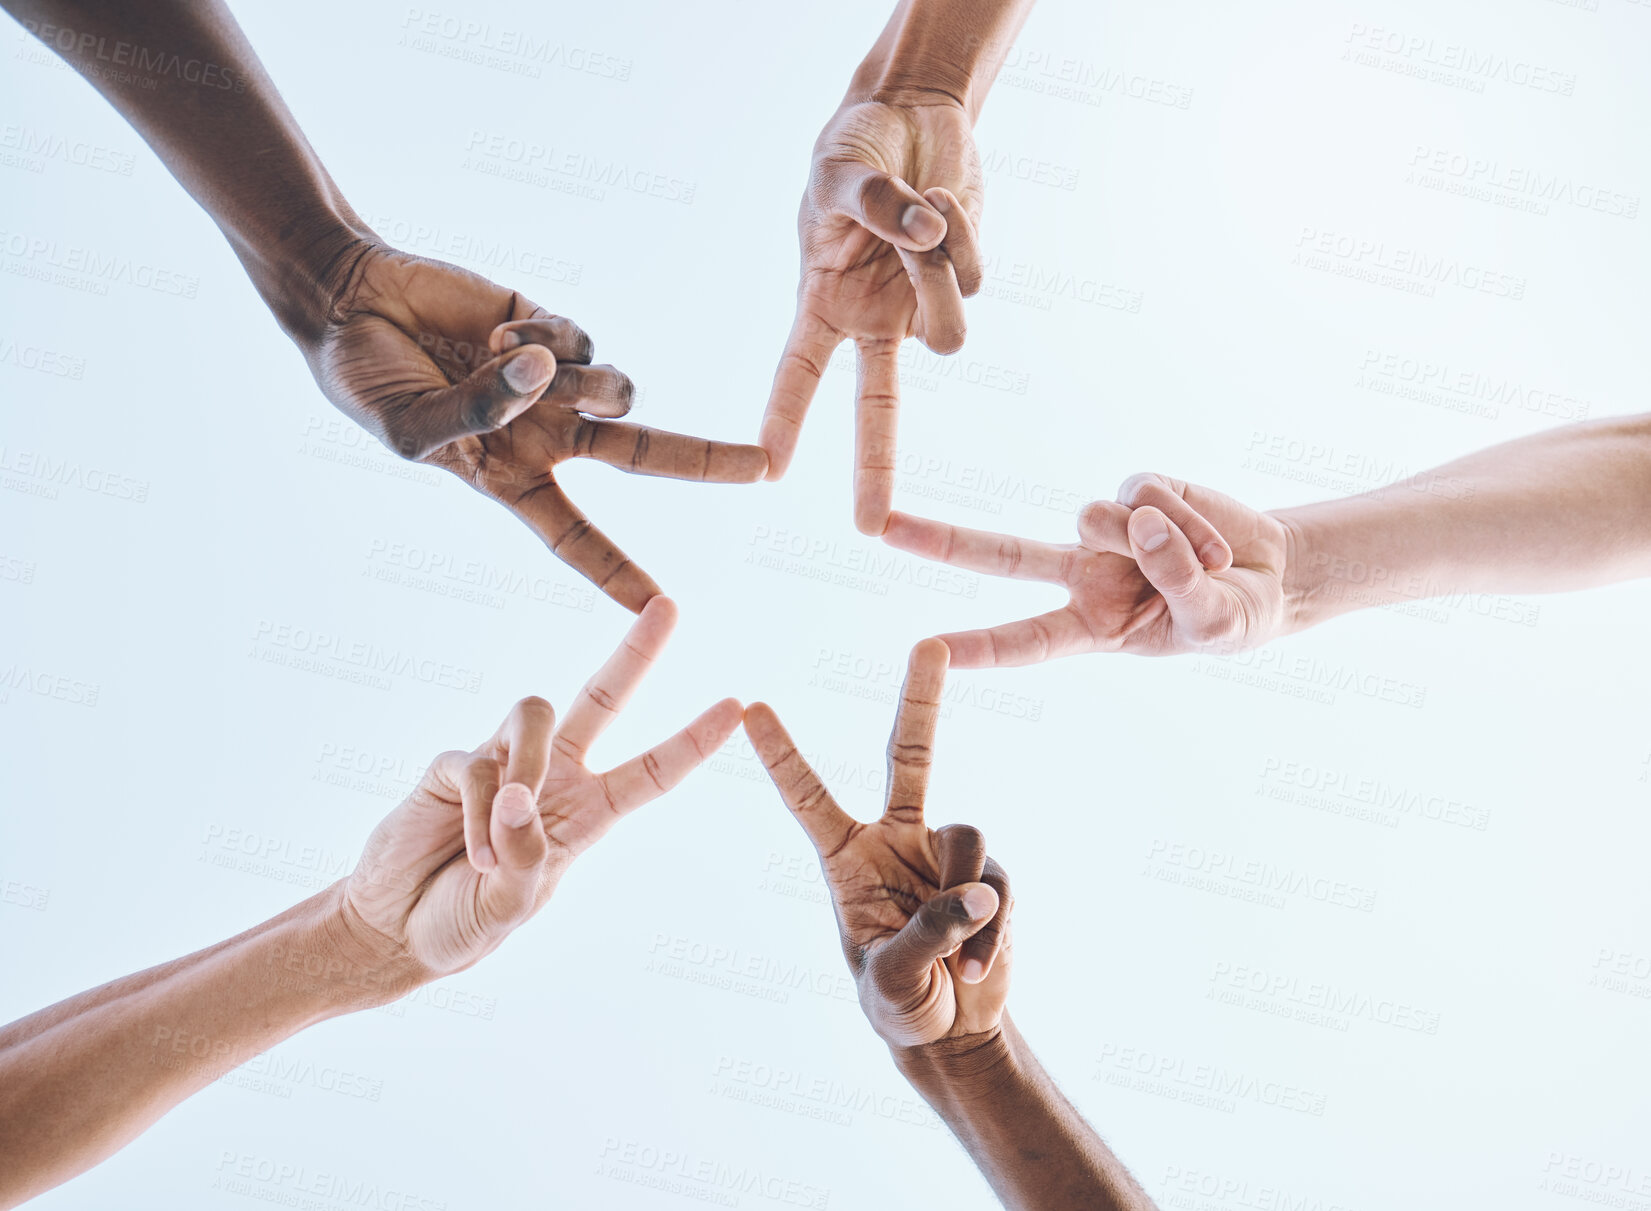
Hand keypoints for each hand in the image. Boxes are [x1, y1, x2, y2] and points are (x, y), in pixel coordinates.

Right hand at [308, 242, 768, 610]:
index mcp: (510, 479)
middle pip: (643, 457)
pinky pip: (582, 341)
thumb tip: (546, 378)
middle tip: (766, 467)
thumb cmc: (365, 383)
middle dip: (705, 461)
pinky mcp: (552, 327)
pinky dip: (544, 337)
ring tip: (512, 361)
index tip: (662, 608)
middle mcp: (545, 436)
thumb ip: (474, 414)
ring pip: (615, 392)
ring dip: (575, 382)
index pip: (575, 539)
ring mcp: (553, 381)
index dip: (616, 574)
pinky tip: (502, 331)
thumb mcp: (407, 428)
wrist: (348, 300)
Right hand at [339, 597, 739, 977]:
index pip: (652, 772)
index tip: (738, 707)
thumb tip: (520, 799)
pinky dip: (476, 811)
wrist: (393, 931)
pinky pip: (476, 763)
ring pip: (535, 715)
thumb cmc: (462, 923)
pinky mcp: (452, 764)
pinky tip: (472, 853)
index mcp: (588, 815)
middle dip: (636, 652)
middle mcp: (553, 778)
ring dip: (524, 772)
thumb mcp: (510, 908)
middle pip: (603, 699)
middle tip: (668, 605)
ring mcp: (503, 763)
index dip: (692, 740)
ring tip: (500, 839)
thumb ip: (525, 859)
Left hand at [744, 639, 1012, 1047]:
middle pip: (911, 755)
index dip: (782, 755)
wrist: (951, 1033)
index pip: (807, 798)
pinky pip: (998, 883)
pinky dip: (993, 929)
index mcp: (845, 858)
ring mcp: (944, 853)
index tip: (749, 708)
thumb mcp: (893, 979)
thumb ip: (931, 932)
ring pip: (967, 838)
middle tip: (929, 644)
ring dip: (966, 905)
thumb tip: (982, 891)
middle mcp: (894, 839)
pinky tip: (978, 968)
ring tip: (955, 962)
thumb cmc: (897, 1004)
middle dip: (921, 698)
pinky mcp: (989, 876)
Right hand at [761, 100, 983, 534]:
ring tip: (917, 213)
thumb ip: (878, 205)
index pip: (799, 369)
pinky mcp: (962, 282)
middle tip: (872, 528)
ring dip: (934, 273)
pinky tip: (941, 203)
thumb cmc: (857, 144)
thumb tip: (927, 237)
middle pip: (875, 408)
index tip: (768, 464)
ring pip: (947, 335)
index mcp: (822, 303)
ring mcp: (919, 307)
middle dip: (875, 468)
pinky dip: (961, 235)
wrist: (912, 116)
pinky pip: (973, 280)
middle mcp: (871, 321)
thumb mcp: (844, 167)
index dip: (785, 415)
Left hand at [883, 473, 1295, 664]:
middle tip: (881, 529)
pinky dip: (1186, 517)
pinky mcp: (1138, 487)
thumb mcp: (1213, 625)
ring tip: (1209, 566)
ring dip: (1159, 541)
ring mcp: (1106, 529)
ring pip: (1095, 518)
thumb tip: (1137, 522)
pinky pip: (1143, 492)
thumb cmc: (1231, 616)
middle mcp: (1081, 575)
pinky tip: (1213, 540)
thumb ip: (1179, 583)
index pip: (1024, 641)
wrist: (1273, 575)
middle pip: (1001, 555)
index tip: (929, 651)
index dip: (978, 647)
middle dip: (942, 540)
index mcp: (1088, 629)